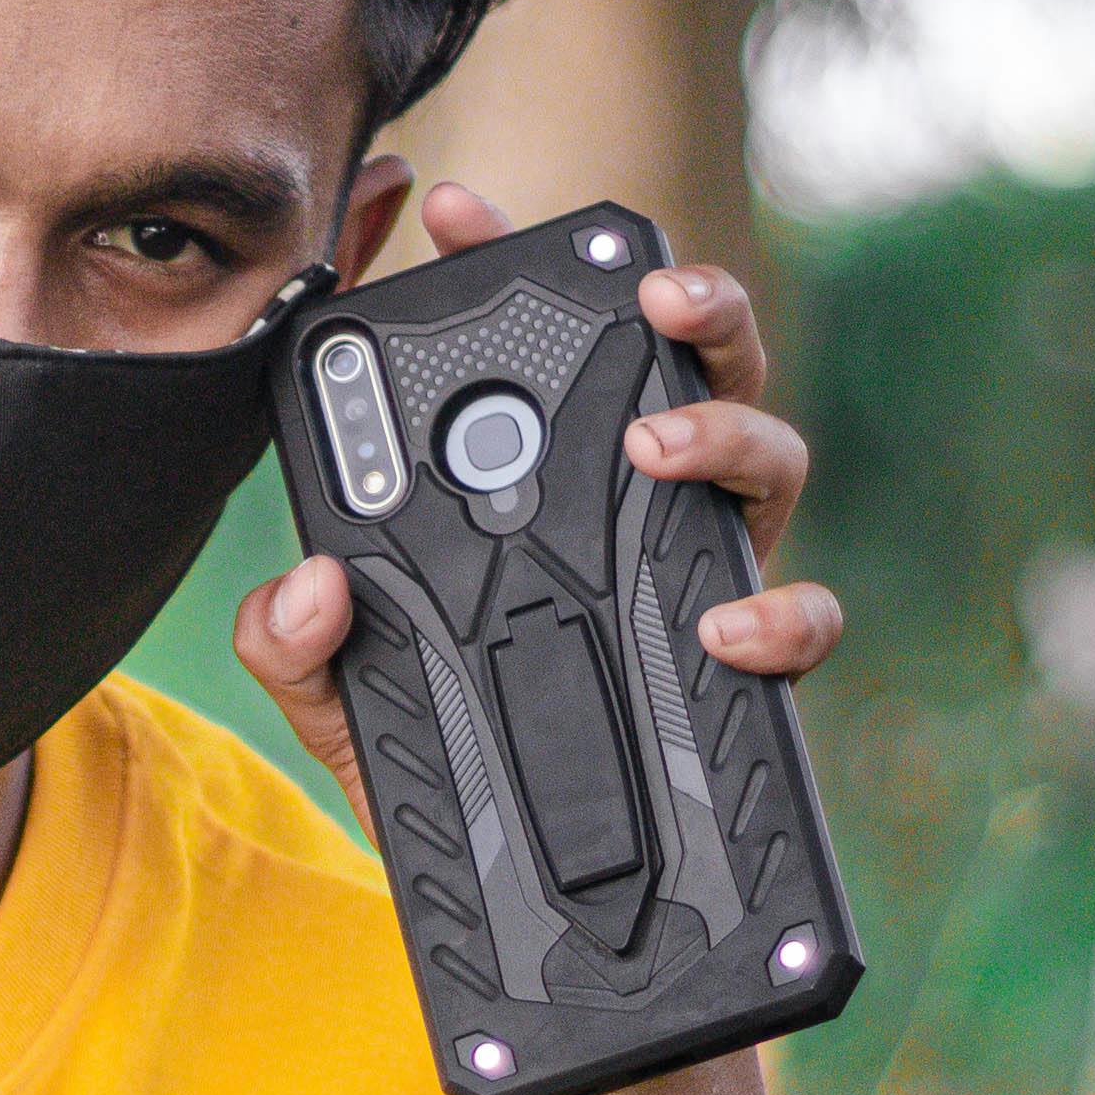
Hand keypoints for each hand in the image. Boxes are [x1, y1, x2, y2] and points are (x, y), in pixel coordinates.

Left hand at [233, 184, 837, 825]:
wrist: (500, 887)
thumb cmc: (429, 756)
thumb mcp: (335, 698)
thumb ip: (294, 641)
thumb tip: (308, 587)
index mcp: (532, 486)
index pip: (527, 350)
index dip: (500, 261)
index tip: (455, 207)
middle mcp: (631, 506)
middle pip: (689, 362)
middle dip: (685, 300)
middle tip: (646, 295)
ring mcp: (697, 571)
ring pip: (768, 455)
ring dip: (728, 428)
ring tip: (661, 444)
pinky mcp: (743, 662)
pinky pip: (799, 618)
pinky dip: (780, 613)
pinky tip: (725, 622)